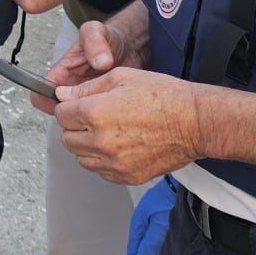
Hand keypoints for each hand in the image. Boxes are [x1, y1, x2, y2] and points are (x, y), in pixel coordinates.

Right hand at [32, 11, 148, 115]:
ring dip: (90, 119)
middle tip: (96, 106)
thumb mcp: (98, 32)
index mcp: (61, 74)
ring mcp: (87, 101)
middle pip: (60, 114)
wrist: (133, 46)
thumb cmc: (109, 38)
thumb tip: (100, 63)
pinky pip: (99, 123)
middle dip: (73, 115)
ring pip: (78, 121)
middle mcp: (71, 91)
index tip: (67, 102)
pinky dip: (105, 120)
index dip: (47, 101)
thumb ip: (95, 42)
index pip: (40, 96)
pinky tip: (119, 111)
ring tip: (110, 107)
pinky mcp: (103, 109)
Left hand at [52, 67, 202, 184]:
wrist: (194, 122)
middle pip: (67, 139)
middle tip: (93, 117)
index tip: (77, 104)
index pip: (61, 115)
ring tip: (108, 131)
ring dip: (87, 146)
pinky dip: (103, 160)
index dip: (68, 106)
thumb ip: (87, 88)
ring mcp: (114, 163)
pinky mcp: (127, 176)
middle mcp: (101, 141)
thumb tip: (62, 95)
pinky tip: (119, 146)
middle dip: (75, 127)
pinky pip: (101, 171)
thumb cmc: (163, 96)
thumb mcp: (121, 77)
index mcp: (96, 113)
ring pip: (81, 158)